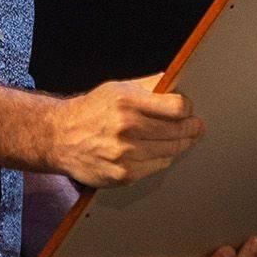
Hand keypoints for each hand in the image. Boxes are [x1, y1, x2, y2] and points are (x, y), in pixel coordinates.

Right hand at [45, 73, 205, 187]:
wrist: (59, 138)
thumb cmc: (92, 110)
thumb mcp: (119, 88)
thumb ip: (150, 85)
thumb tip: (179, 81)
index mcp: (127, 102)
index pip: (177, 107)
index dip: (188, 109)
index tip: (189, 110)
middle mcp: (127, 128)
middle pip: (178, 132)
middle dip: (192, 128)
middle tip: (197, 127)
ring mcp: (125, 154)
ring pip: (171, 151)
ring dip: (180, 145)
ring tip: (183, 138)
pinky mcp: (123, 174)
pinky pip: (157, 166)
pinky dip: (162, 158)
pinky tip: (160, 151)